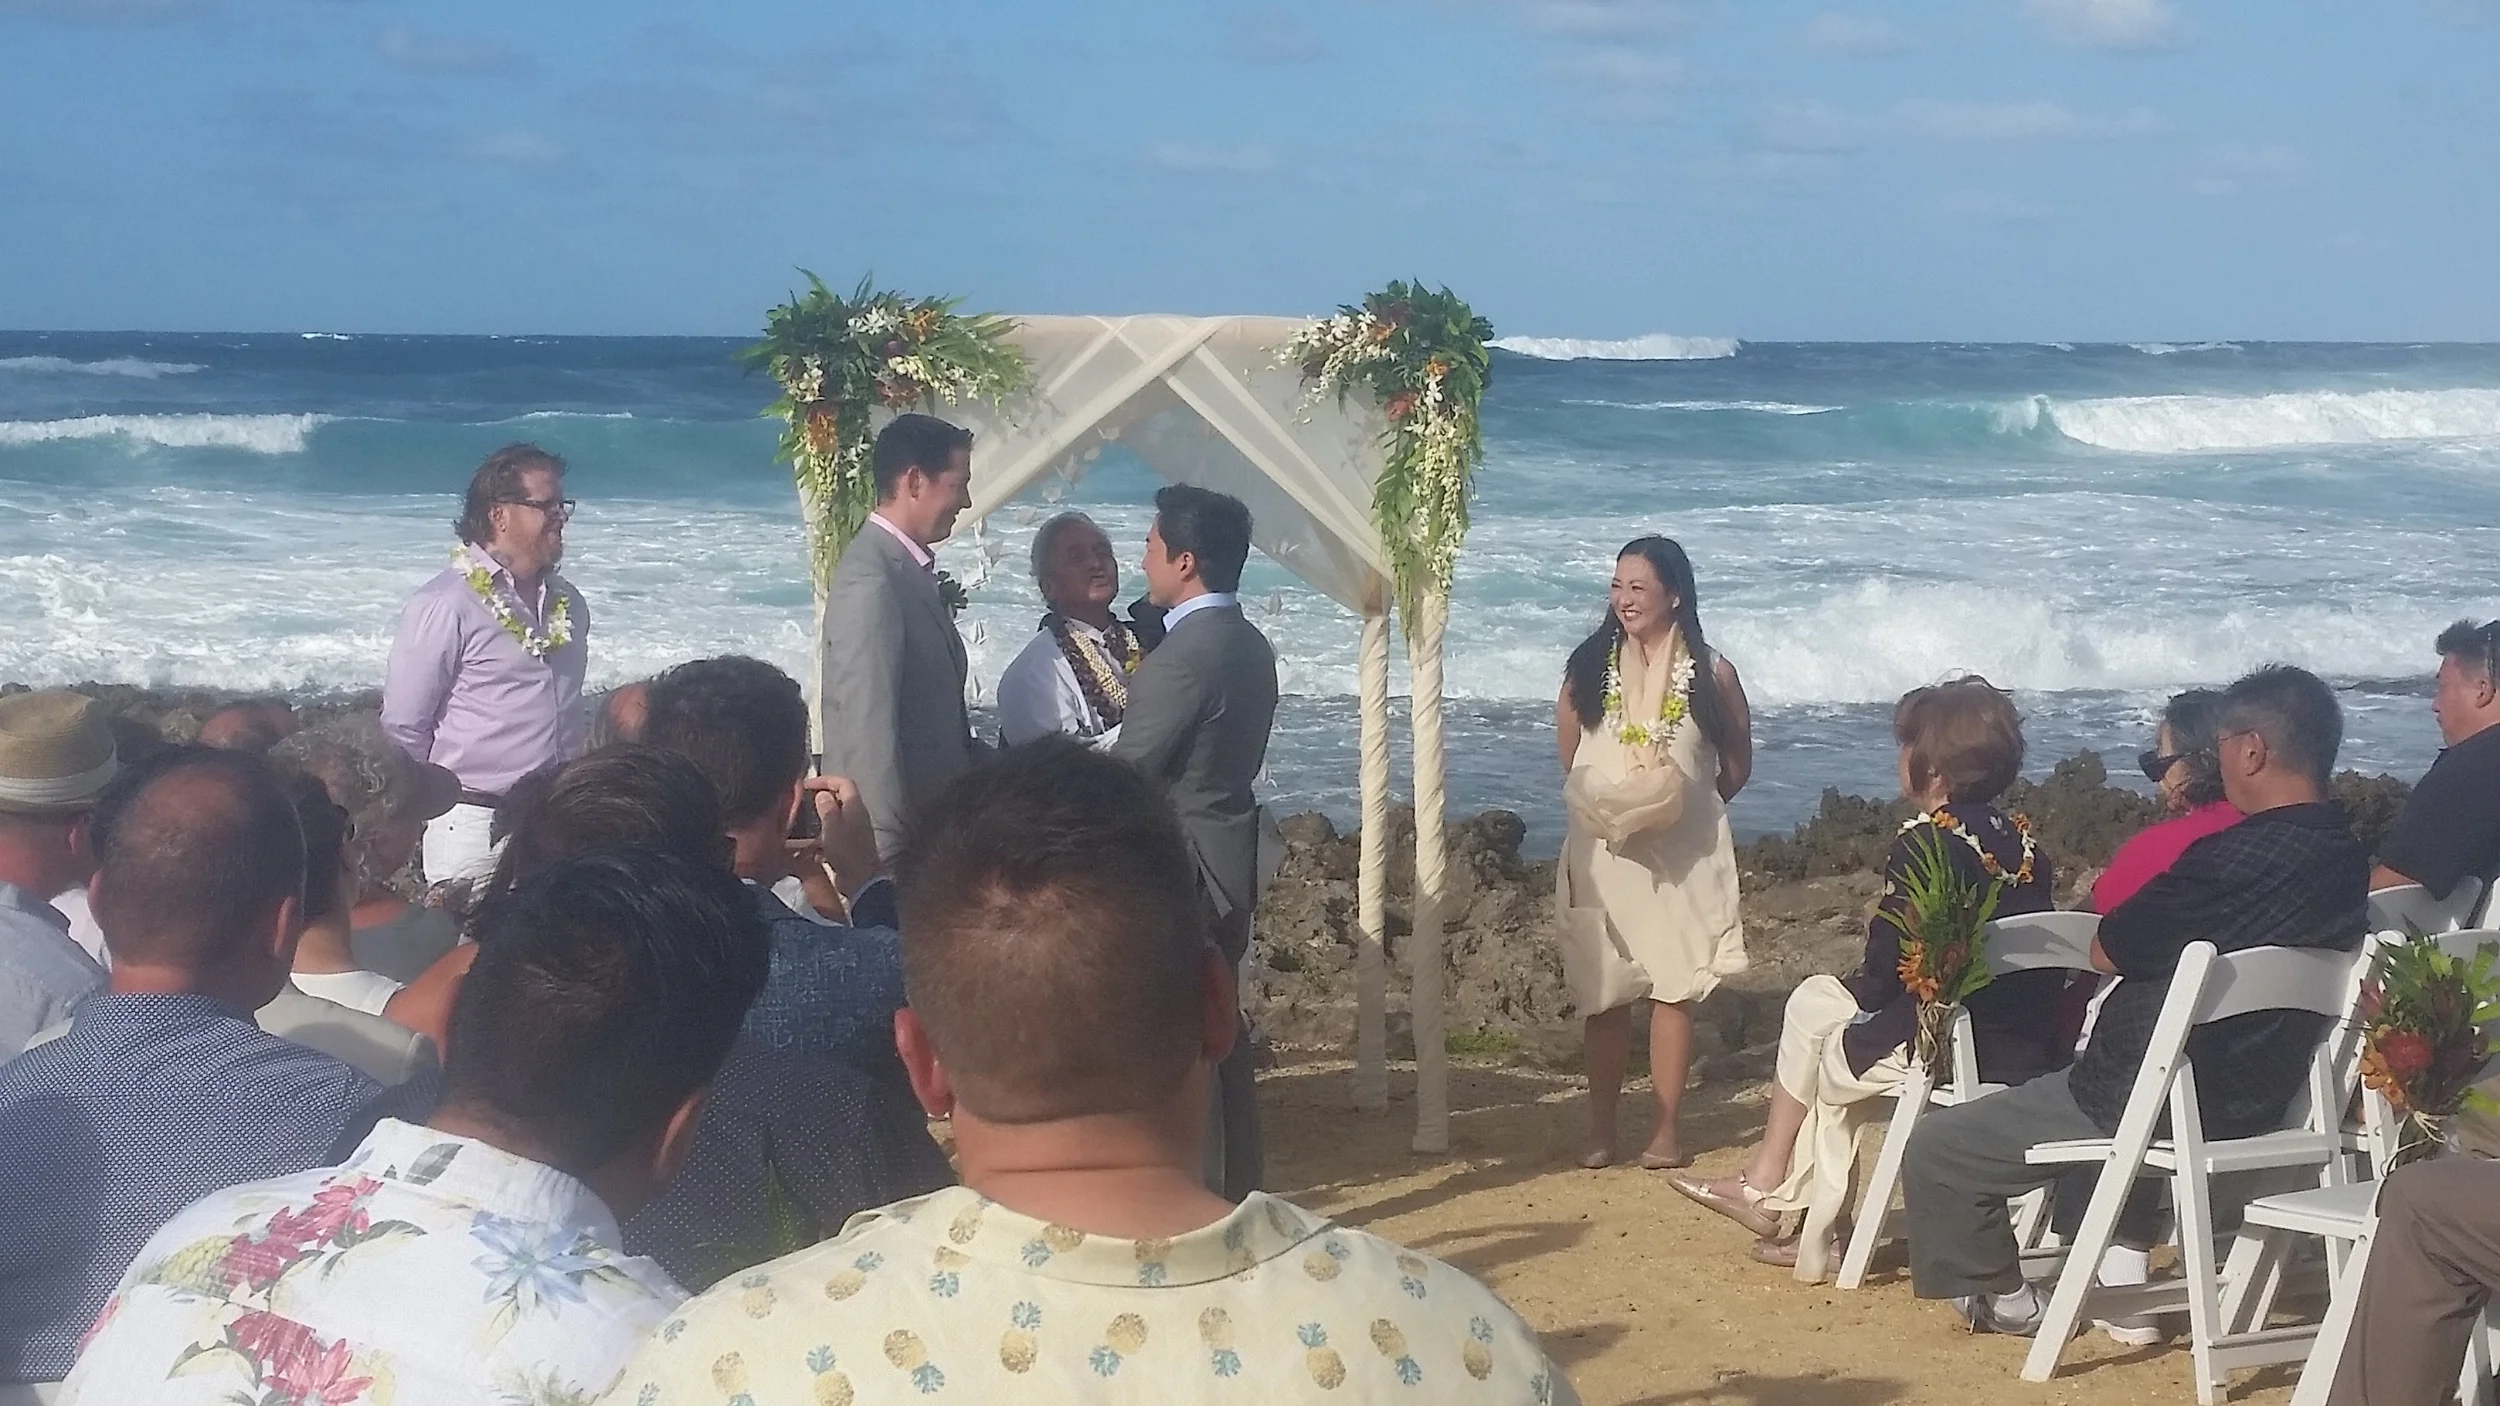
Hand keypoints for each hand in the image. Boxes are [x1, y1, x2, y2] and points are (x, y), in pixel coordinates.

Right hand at [803, 774, 883, 899]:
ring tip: (796, 824)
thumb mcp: (832, 825)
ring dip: (815, 821)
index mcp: (855, 807)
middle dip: (818, 800)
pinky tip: (800, 847)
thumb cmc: (846, 849)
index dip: (826, 779)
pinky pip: (828, 838)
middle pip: (837, 800)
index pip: (844, 783)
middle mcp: (855, 816)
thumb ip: (827, 807)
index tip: (807, 784)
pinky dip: (815, 840)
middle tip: (800, 803)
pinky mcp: (845, 847)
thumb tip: (823, 794)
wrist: (859, 880)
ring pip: (831, 820)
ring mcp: (851, 832)